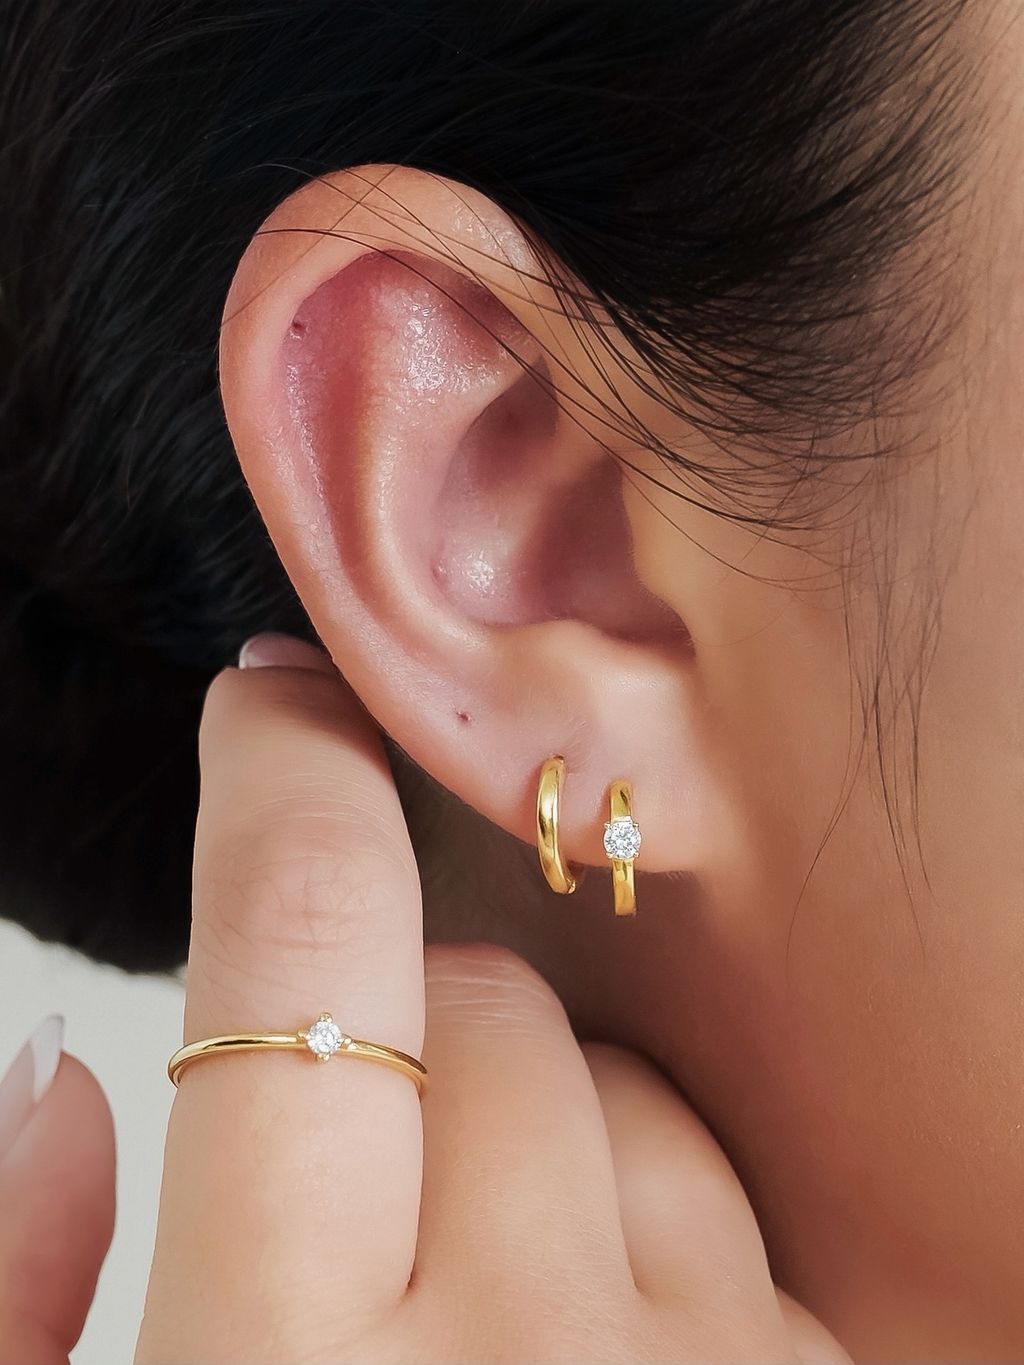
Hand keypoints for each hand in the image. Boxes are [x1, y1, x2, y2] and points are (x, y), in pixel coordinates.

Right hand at [128, 635, 847, 1363]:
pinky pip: (740, 1210)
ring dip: (552, 1141)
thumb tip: (66, 1080)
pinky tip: (605, 1361)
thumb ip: (38, 1281)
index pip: (306, 927)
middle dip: (414, 1037)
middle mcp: (536, 1353)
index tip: (280, 709)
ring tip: (496, 1302)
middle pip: (488, 1002)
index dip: (285, 770)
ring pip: (632, 1092)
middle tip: (375, 1184)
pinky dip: (662, 1245)